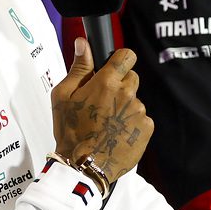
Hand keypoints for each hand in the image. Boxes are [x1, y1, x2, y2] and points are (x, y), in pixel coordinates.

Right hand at [50, 39, 153, 183]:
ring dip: (124, 108)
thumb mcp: (63, 96)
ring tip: (106, 125)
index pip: (127, 56)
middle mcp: (127, 94)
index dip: (120, 60)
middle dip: (120, 86)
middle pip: (132, 78)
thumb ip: (78, 68)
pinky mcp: (146, 128)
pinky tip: (115, 135)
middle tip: (103, 104)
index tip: (113, 68)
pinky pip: (141, 119)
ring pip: (135, 101)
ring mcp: (139, 112)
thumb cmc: (70, 131)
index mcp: (106, 82)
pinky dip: (131, 125)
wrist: (84, 166)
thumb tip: (83, 43)